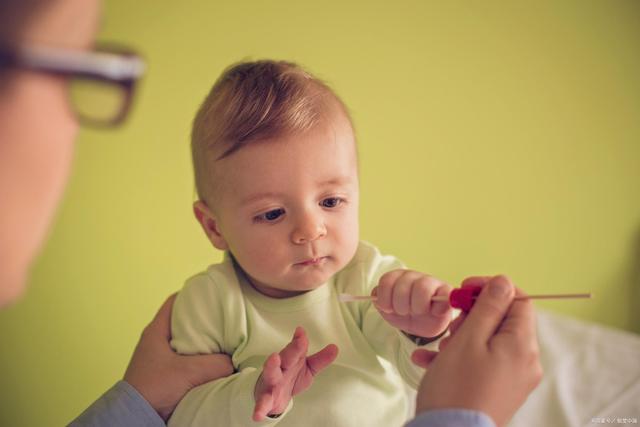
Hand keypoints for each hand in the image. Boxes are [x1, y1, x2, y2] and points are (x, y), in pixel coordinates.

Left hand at [124, 294, 234, 420]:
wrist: (137, 416)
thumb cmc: (155, 388)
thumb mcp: (190, 372)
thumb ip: (217, 363)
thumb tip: (233, 362)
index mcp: (156, 331)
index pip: (174, 301)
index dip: (193, 294)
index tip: (211, 293)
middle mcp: (156, 341)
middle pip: (183, 320)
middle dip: (203, 318)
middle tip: (223, 317)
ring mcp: (159, 357)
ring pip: (185, 340)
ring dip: (202, 340)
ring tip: (222, 338)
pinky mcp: (164, 373)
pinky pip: (185, 358)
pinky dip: (198, 356)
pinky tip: (212, 360)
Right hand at [253, 326, 337, 420]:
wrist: (272, 397)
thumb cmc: (290, 377)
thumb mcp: (307, 368)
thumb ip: (320, 359)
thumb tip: (335, 347)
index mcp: (291, 359)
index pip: (296, 348)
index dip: (300, 340)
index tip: (302, 331)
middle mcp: (280, 368)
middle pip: (286, 356)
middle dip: (292, 349)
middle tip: (300, 341)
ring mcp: (272, 382)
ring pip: (271, 373)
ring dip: (271, 366)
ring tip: (273, 359)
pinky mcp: (266, 398)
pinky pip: (263, 402)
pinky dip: (260, 408)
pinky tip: (258, 414)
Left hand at [372, 269, 452, 338]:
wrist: (423, 325)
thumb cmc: (405, 314)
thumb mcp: (388, 310)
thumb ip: (379, 301)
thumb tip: (377, 296)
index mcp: (397, 277)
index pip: (387, 281)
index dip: (385, 298)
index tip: (388, 308)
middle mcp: (414, 276)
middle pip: (403, 286)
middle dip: (401, 306)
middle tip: (405, 312)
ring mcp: (432, 283)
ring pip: (422, 288)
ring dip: (417, 307)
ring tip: (419, 312)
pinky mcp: (447, 292)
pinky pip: (445, 295)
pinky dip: (437, 307)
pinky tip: (434, 313)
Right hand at [411, 275, 542, 426]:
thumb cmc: (457, 387)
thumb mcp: (468, 338)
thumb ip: (488, 307)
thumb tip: (503, 282)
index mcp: (522, 345)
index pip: (519, 299)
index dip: (491, 288)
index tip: (464, 289)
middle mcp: (525, 361)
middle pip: (504, 321)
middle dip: (473, 315)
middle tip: (450, 322)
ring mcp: (513, 378)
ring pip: (489, 341)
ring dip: (462, 336)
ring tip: (439, 346)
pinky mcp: (499, 391)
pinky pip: (483, 363)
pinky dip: (460, 356)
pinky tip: (429, 360)